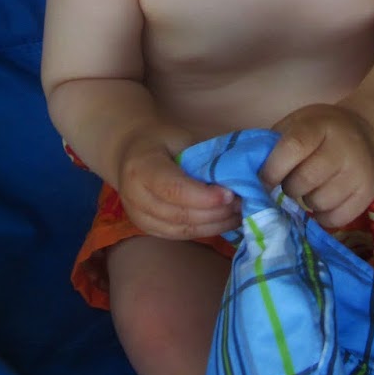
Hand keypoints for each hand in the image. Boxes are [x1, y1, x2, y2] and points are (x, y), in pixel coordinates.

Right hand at [114, 128, 240, 240]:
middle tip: (242, 203)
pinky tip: (225, 222)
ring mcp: (138, 216)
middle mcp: (134, 196)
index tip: (230, 194)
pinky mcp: (148, 229)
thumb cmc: (161, 142)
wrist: (131, 153)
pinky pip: (181, 235)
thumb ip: (203, 159)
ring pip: (182, 229)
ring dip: (214, 224)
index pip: (173, 189)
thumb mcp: (181, 139)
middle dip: (215, 212)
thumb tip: (237, 176)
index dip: (203, 196)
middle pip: (179, 214)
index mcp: (141, 168)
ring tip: (238, 213)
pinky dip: (206, 230)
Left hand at [261, 104, 373, 229]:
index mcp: (320, 126)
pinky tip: (322, 201)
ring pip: (320, 202)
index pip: (294, 147)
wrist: (363, 133)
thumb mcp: (295, 125)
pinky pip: (336, 219)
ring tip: (310, 188)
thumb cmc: (318, 132)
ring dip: (306, 202)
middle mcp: (344, 147)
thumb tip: (247, 178)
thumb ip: (272, 146)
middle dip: (289, 187)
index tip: (264, 180)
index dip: (273, 169)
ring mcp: (359, 171)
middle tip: (290, 183)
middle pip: (305, 180)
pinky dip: (322, 216)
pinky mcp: (369, 193)